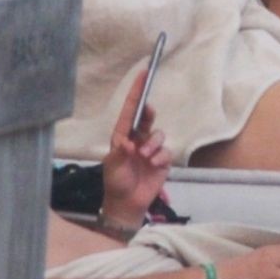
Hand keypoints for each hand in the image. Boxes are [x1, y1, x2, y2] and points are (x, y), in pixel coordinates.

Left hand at [100, 75, 171, 227]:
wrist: (127, 204)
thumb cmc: (116, 182)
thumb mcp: (113, 167)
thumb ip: (120, 153)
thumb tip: (127, 141)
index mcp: (122, 136)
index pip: (129, 111)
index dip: (136, 92)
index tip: (142, 74)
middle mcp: (137, 139)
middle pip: (146, 118)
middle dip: (147, 114)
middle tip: (148, 112)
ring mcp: (150, 149)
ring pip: (158, 135)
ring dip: (153, 144)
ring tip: (145, 157)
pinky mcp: (161, 161)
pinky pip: (166, 152)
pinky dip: (160, 157)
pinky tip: (154, 165)